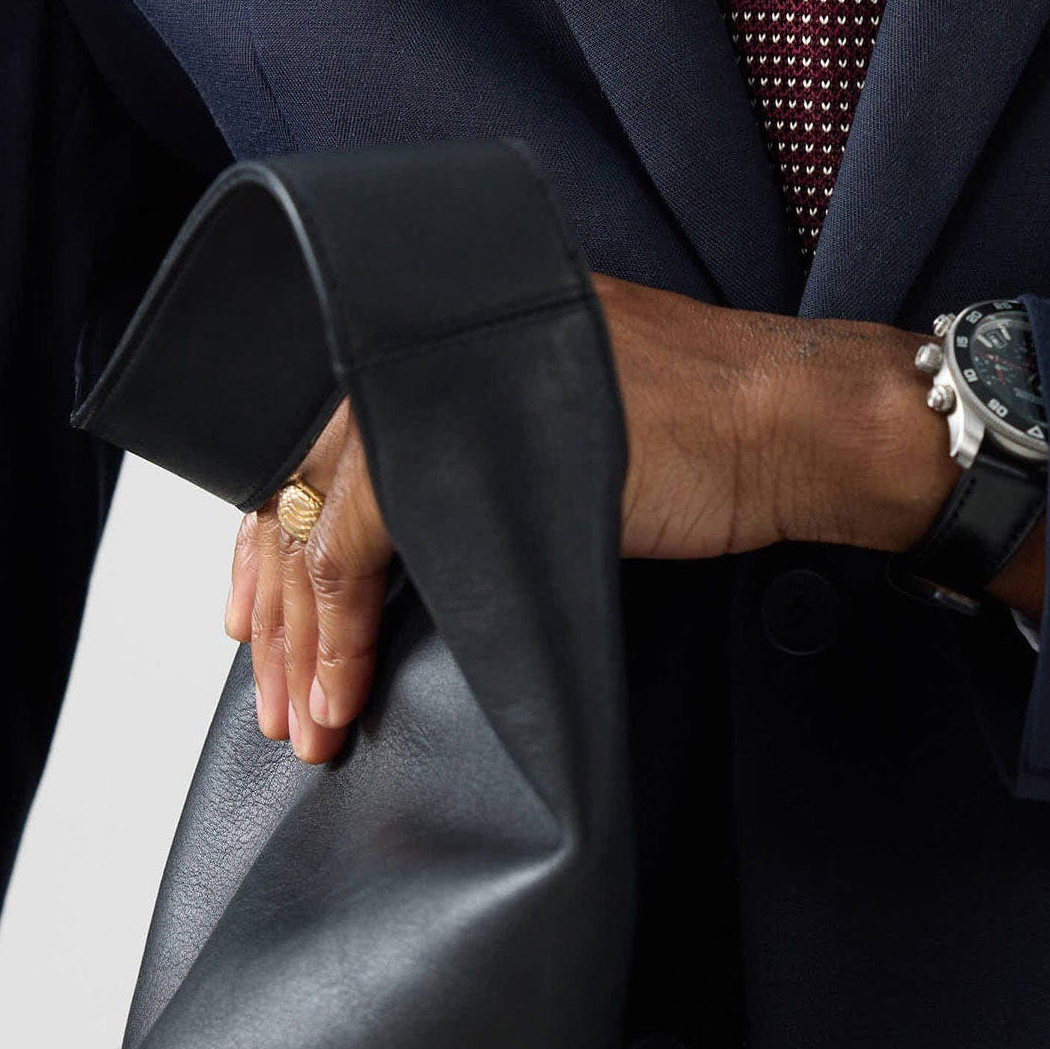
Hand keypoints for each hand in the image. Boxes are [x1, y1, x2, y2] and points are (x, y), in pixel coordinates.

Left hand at [224, 277, 1039, 761]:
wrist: (792, 426)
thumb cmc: (712, 435)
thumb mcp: (560, 431)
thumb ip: (473, 461)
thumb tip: (400, 554)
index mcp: (448, 331)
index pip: (319, 436)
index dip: (274, 536)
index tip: (257, 619)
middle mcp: (432, 340)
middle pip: (301, 476)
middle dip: (273, 606)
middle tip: (274, 696)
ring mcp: (446, 381)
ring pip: (318, 515)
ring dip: (300, 634)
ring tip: (304, 717)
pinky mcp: (468, 436)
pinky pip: (362, 541)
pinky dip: (342, 627)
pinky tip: (343, 689)